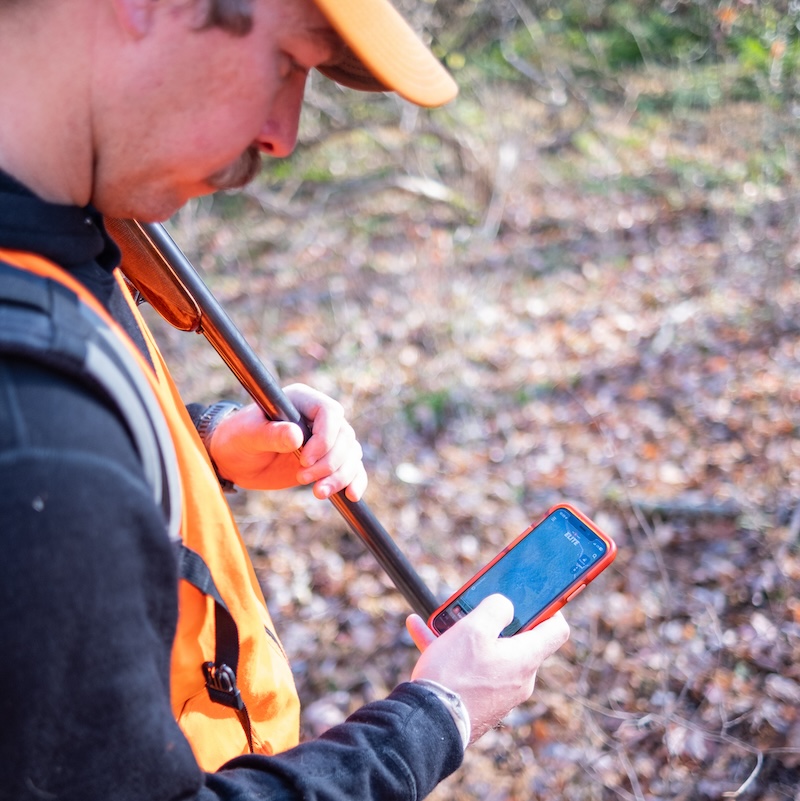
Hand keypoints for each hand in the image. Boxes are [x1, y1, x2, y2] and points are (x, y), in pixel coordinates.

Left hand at [207, 384, 367, 500]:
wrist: (235, 460)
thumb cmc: (237, 439)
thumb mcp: (248, 435)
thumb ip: (271, 434)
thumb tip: (296, 435)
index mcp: (302, 400)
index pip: (329, 412)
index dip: (324, 438)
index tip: (305, 460)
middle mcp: (319, 418)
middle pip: (344, 437)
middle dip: (329, 462)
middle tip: (302, 478)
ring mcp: (326, 439)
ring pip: (351, 454)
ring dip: (340, 476)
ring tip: (318, 493)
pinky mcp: (328, 460)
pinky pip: (353, 468)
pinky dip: (355, 481)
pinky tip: (351, 496)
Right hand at [406, 595, 568, 743]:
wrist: (429, 724)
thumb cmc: (455, 674)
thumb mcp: (475, 628)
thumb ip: (497, 608)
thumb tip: (506, 606)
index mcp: (526, 658)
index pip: (556, 629)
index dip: (550, 608)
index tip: (534, 597)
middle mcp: (519, 678)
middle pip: (517, 639)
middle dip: (494, 620)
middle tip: (475, 607)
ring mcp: (499, 692)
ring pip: (487, 652)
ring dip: (466, 634)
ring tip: (440, 619)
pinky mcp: (479, 702)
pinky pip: (470, 669)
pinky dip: (452, 652)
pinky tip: (422, 631)